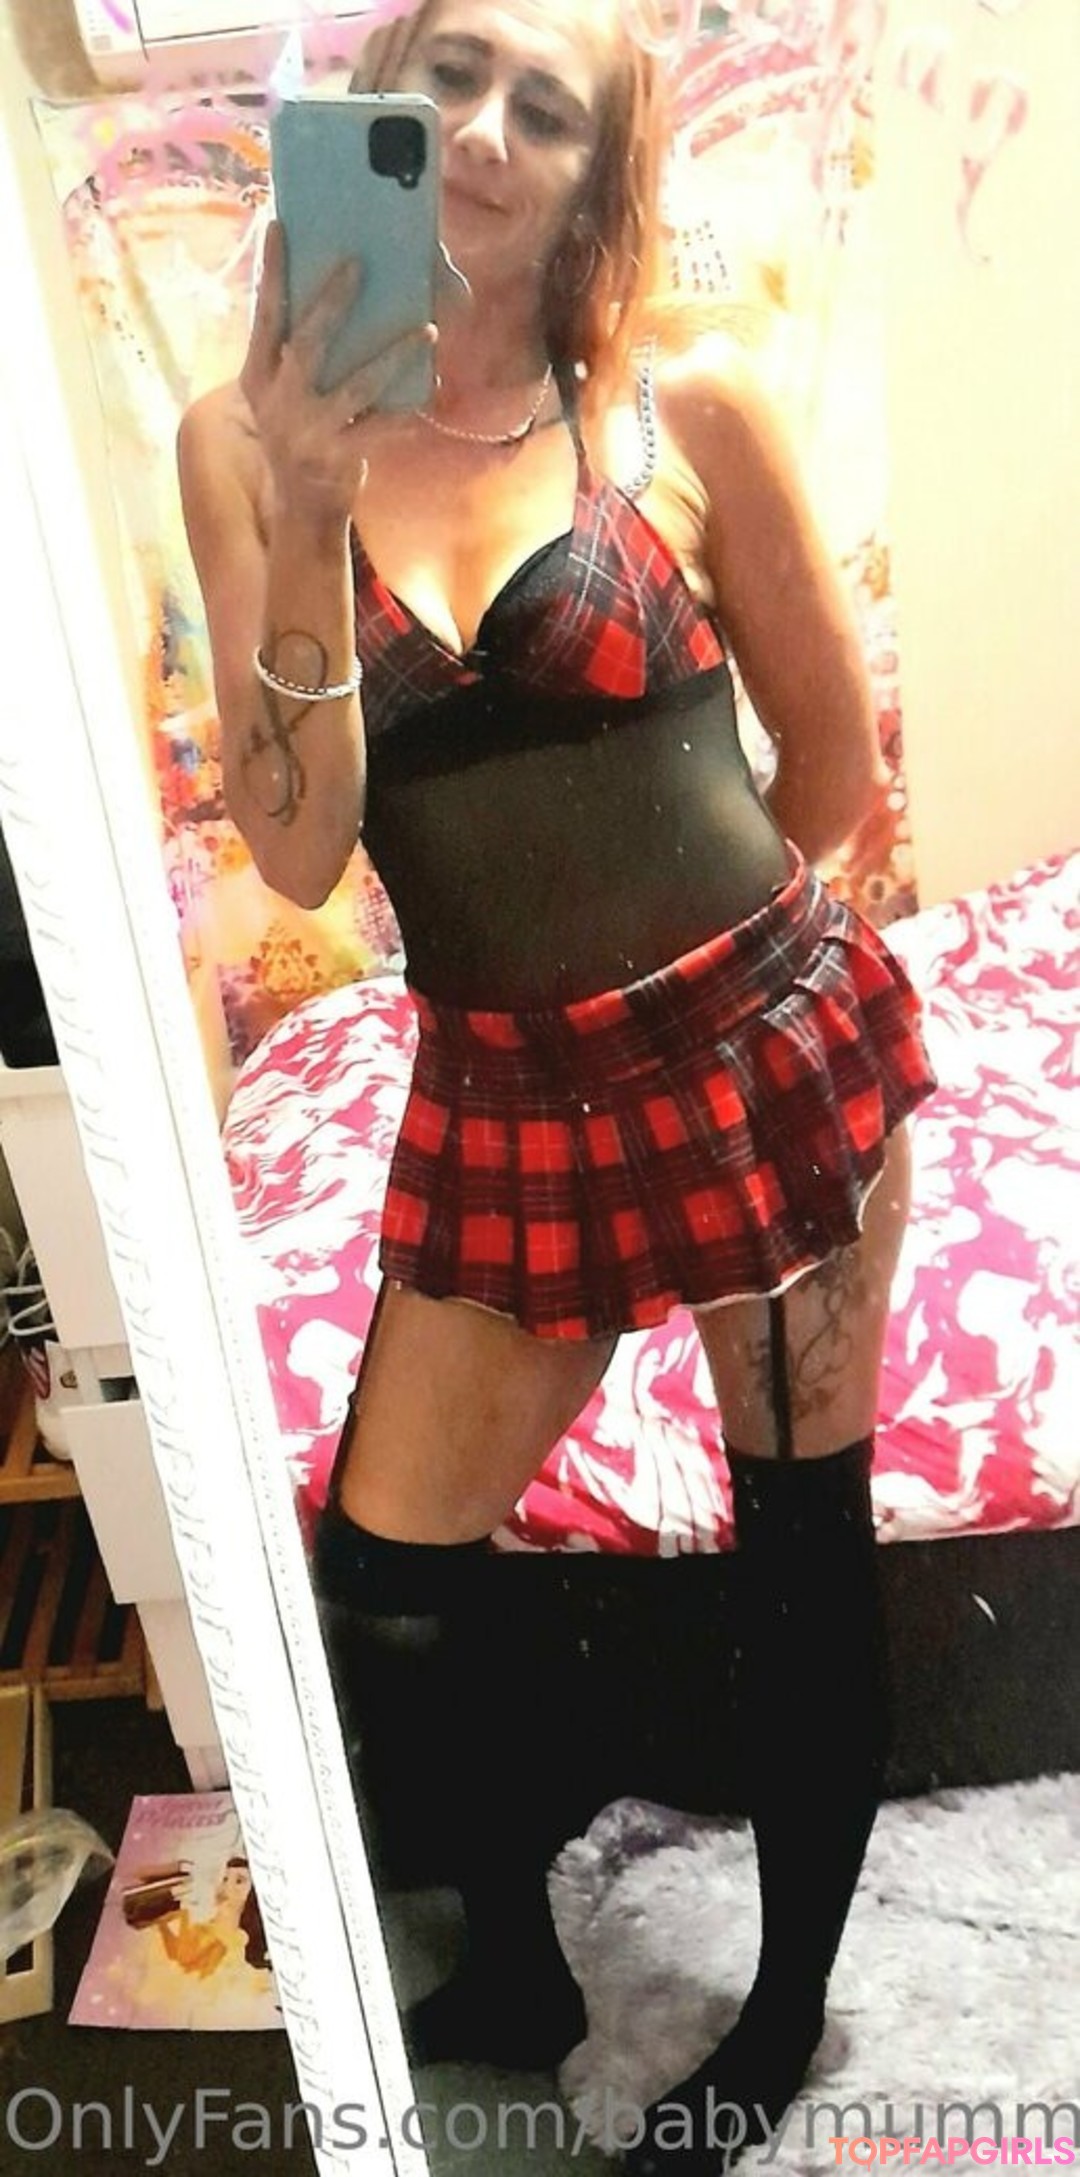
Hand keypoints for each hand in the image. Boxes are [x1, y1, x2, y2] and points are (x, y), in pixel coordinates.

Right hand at [239, 220, 435, 528]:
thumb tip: (328, 286)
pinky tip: (431, 389)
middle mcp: (278, 402)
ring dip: (394, 355)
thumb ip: (291, 350)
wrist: (303, 504)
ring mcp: (309, 431)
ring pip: (357, 385)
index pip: (264, 317)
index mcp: (258, 377)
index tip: (278, 226)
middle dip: (332, 302)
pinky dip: (407, 411)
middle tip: (358, 264)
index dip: (271, 274)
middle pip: (307, 343)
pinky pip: (381, 428)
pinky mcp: (339, 456)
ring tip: (426, 329)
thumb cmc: (300, 430)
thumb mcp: (280, 392)